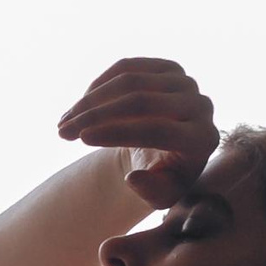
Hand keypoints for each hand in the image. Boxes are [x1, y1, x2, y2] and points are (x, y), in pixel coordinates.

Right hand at [54, 57, 218, 210]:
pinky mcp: (168, 68)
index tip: (82, 139)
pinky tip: (80, 107)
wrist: (167, 153)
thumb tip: (133, 177)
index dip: (117, 133)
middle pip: (142, 101)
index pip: (158, 130)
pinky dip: (98, 86)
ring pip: (130, 80)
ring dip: (90, 100)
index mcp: (202, 139)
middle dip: (97, 115)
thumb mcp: (159, 197)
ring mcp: (185, 82)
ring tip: (64, 122)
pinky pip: (127, 68)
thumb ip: (151, 192)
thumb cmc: (161, 179)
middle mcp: (200, 105)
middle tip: (63, 132)